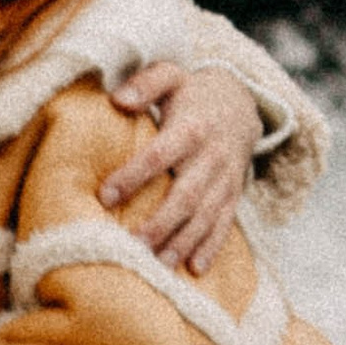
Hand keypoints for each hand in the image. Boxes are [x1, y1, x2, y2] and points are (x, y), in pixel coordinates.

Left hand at [105, 62, 263, 273]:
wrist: (240, 105)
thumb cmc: (191, 94)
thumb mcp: (171, 76)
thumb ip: (145, 83)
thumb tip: (117, 99)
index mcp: (192, 127)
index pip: (160, 154)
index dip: (133, 175)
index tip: (105, 196)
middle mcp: (212, 157)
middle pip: (186, 195)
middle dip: (160, 223)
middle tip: (132, 245)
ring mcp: (225, 180)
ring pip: (205, 216)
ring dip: (183, 242)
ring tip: (159, 265)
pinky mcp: (233, 196)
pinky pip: (224, 225)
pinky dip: (211, 248)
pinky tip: (193, 268)